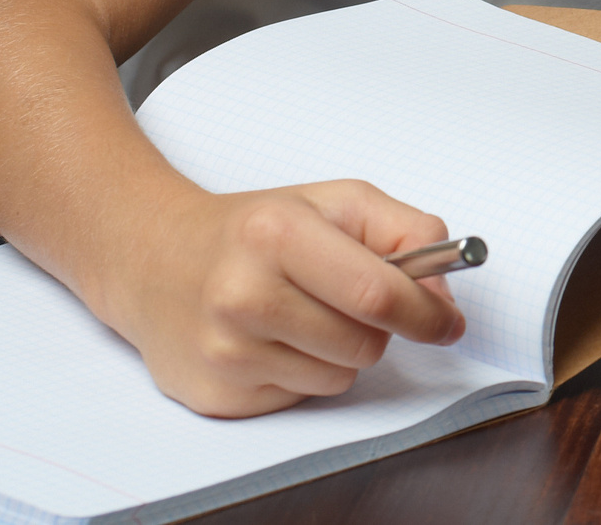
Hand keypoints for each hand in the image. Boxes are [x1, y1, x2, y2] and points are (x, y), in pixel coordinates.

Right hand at [104, 180, 466, 415]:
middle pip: (365, 344)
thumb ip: (405, 232)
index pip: (378, 293)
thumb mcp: (335, 202)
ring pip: (339, 378)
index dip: (426, 313)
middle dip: (376, 327)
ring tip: (298, 313)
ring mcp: (225, 351)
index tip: (448, 322)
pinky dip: (301, 372)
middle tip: (345, 298)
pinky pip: (300, 398)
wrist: (153, 257)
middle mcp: (243, 294)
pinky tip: (268, 339)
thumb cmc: (254, 229)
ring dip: (338, 351)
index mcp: (277, 234)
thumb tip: (441, 296)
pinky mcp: (215, 394)